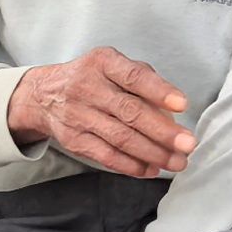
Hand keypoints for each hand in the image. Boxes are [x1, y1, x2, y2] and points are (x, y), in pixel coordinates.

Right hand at [7, 49, 196, 176]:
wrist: (43, 94)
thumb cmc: (93, 78)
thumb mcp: (114, 65)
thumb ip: (145, 81)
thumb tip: (174, 112)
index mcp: (103, 62)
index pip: (134, 76)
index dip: (159, 91)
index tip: (183, 105)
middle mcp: (88, 87)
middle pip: (130, 112)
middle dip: (163, 132)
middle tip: (188, 145)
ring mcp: (78, 115)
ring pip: (120, 138)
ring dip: (153, 154)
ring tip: (177, 162)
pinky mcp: (74, 140)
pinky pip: (106, 156)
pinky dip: (132, 165)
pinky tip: (152, 169)